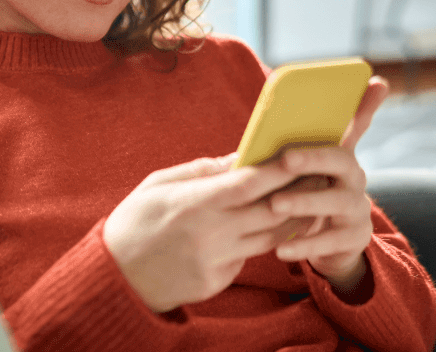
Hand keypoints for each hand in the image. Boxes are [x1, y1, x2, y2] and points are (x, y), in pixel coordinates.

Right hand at [102, 153, 307, 312]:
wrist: (116, 276)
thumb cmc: (134, 221)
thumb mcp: (158, 184)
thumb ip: (200, 171)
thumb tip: (237, 158)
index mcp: (195, 203)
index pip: (250, 183)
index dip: (279, 169)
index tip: (300, 154)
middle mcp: (212, 234)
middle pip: (271, 211)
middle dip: (298, 192)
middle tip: (319, 174)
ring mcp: (217, 261)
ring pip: (270, 238)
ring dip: (292, 219)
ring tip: (309, 200)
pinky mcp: (218, 281)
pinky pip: (248, 257)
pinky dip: (262, 241)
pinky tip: (273, 228)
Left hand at [267, 76, 388, 292]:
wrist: (329, 245)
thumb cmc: (308, 195)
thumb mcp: (302, 170)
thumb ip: (292, 144)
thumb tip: (273, 120)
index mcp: (341, 155)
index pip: (354, 125)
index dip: (366, 106)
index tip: (375, 82)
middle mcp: (355, 178)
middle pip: (343, 160)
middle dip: (314, 157)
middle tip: (285, 159)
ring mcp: (357, 209)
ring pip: (336, 201)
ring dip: (303, 201)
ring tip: (274, 204)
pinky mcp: (354, 238)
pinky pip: (330, 241)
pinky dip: (304, 244)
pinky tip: (281, 249)